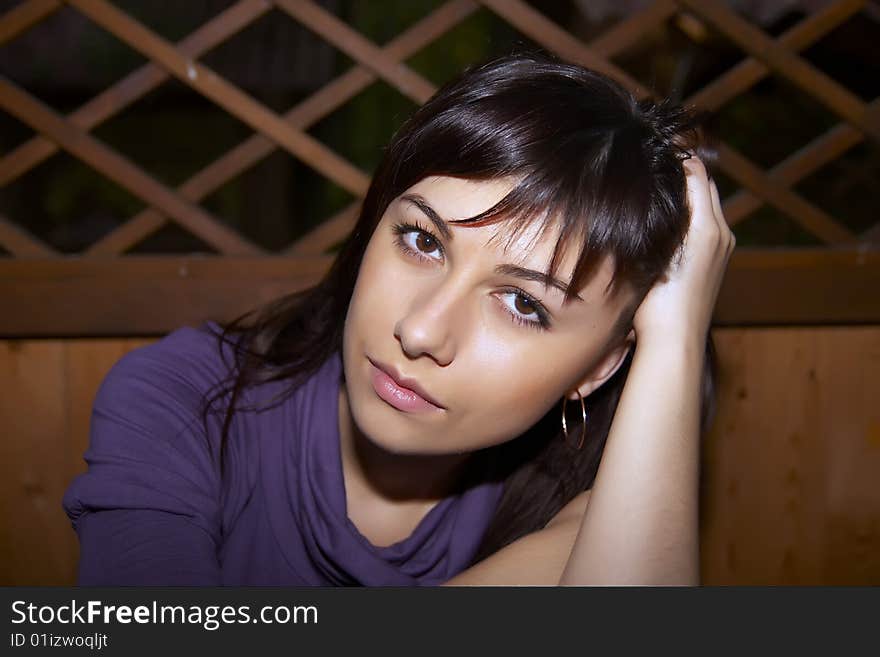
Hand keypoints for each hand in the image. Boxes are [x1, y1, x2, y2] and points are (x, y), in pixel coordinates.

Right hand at [632, 156, 735, 345]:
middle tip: (651, 165)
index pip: (696, 173)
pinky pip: (705, 225)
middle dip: (682, 174)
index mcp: (708, 227)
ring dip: (686, 194)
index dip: (675, 158)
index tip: (653, 149)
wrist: (675, 343)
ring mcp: (721, 250)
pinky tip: (665, 220)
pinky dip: (690, 214)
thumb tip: (656, 181)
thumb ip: (663, 214)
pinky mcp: (715, 264)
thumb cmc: (659, 303)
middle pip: (705, 187)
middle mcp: (721, 234)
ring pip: (705, 206)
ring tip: (656, 188)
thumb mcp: (655, 252)